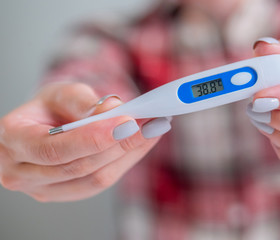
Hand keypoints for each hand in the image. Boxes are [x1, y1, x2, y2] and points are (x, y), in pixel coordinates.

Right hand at [0, 82, 170, 201]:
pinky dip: (125, 162)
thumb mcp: (60, 93)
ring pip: (95, 179)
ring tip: (154, 131)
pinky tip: (142, 144)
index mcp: (13, 140)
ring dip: (130, 154)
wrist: (43, 125)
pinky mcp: (65, 193)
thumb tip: (115, 111)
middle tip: (151, 124)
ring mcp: (42, 188)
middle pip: (79, 167)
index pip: (54, 149)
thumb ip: (84, 102)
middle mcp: (21, 171)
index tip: (127, 123)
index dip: (93, 138)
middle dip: (120, 144)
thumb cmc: (48, 108)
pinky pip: (100, 183)